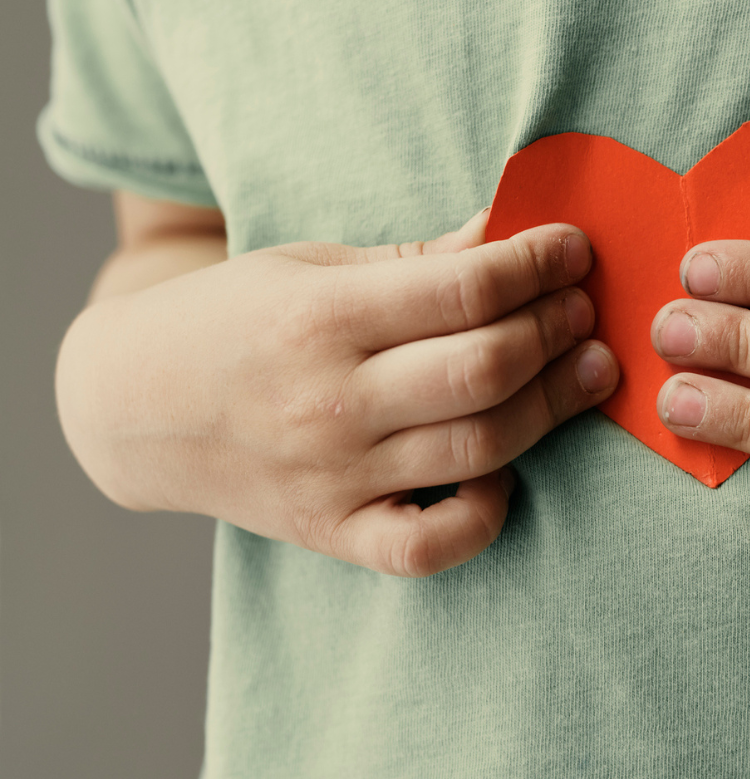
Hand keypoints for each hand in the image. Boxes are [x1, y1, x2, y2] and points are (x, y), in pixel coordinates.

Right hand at [57, 211, 618, 576]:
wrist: (131, 407)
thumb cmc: (231, 320)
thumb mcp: (310, 265)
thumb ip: (418, 259)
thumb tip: (514, 233)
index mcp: (321, 318)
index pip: (466, 289)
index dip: (538, 264)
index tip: (573, 248)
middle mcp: (329, 403)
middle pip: (486, 370)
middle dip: (558, 330)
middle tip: (588, 310)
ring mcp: (333, 478)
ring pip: (482, 448)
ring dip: (554, 405)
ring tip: (589, 368)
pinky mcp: (333, 533)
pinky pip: (433, 545)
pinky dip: (487, 511)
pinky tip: (505, 467)